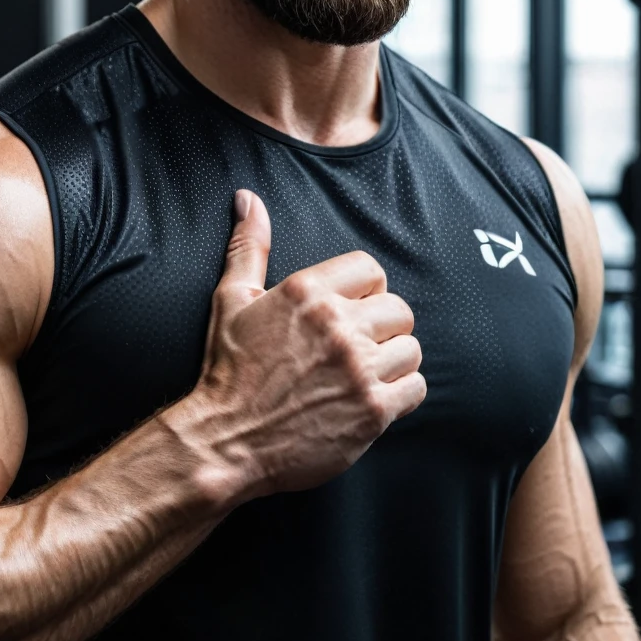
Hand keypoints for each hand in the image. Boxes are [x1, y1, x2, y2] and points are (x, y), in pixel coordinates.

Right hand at [191, 189, 425, 498]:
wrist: (224, 441)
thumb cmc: (228, 370)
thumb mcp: (231, 299)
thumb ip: (249, 246)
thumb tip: (248, 199)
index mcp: (306, 292)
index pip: (370, 270)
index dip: (364, 290)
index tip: (349, 312)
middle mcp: (337, 325)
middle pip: (398, 309)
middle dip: (381, 327)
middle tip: (356, 347)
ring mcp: (358, 369)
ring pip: (410, 348)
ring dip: (392, 361)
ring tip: (363, 374)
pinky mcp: (372, 411)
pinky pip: (415, 388)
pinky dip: (399, 394)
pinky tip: (370, 399)